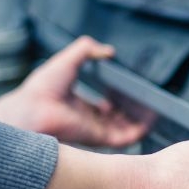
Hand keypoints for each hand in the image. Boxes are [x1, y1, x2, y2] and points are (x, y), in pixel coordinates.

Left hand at [0, 36, 152, 147]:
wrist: (33, 108)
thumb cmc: (43, 87)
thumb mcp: (68, 59)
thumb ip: (87, 50)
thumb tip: (108, 50)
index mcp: (79, 106)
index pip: (104, 108)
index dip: (118, 101)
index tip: (131, 93)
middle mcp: (88, 121)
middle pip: (117, 120)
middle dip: (133, 113)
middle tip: (147, 102)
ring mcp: (95, 130)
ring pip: (124, 130)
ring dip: (140, 122)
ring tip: (155, 109)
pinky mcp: (99, 138)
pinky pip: (126, 138)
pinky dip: (140, 130)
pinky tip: (150, 119)